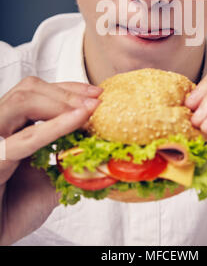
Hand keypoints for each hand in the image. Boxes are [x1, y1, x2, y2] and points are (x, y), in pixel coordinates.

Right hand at [0, 76, 102, 244]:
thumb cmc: (14, 209)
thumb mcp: (51, 180)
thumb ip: (71, 162)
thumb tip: (105, 151)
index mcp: (13, 128)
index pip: (38, 93)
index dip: (68, 89)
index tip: (96, 93)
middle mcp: (1, 128)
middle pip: (29, 90)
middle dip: (66, 91)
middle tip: (95, 99)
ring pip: (22, 101)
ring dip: (60, 102)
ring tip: (88, 110)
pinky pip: (25, 138)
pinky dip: (54, 126)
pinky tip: (78, 120)